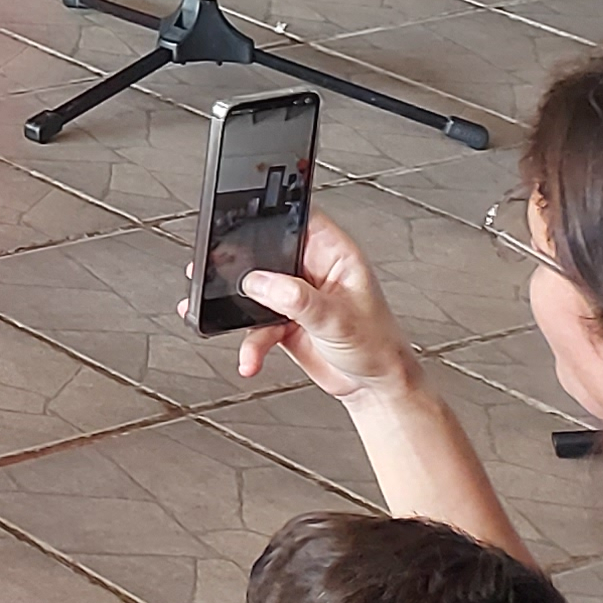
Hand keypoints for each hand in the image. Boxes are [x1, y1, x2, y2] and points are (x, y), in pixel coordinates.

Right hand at [235, 214, 417, 405]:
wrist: (374, 387)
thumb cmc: (378, 347)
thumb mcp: (338, 319)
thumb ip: (298, 298)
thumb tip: (259, 281)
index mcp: (333, 255)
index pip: (298, 219)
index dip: (272, 215)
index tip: (241, 223)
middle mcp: (312, 271)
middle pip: (266, 252)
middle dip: (242, 267)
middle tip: (223, 276)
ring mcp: (295, 296)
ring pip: (253, 289)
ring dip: (239, 310)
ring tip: (234, 321)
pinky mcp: (282, 320)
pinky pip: (253, 323)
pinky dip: (249, 342)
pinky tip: (252, 356)